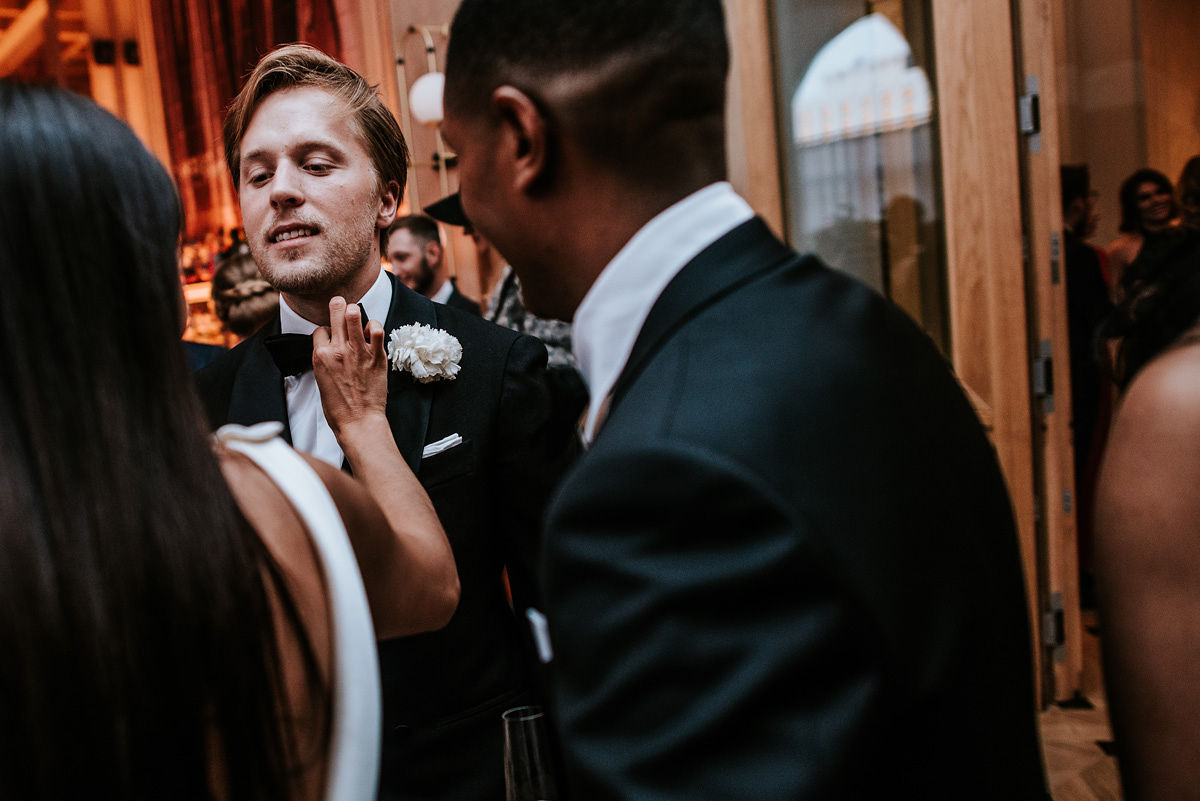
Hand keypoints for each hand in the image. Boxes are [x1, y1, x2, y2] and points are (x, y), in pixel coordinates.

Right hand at [312, 296, 387, 435]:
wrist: (358, 421)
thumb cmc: (339, 407)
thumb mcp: (321, 380)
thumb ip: (325, 360)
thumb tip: (329, 347)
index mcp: (320, 356)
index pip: (320, 329)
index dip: (326, 330)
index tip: (331, 336)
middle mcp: (338, 350)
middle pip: (336, 311)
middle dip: (338, 305)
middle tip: (342, 306)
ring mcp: (358, 351)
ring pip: (355, 314)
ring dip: (355, 311)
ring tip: (356, 315)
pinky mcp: (376, 356)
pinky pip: (377, 330)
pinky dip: (375, 326)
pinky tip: (372, 332)